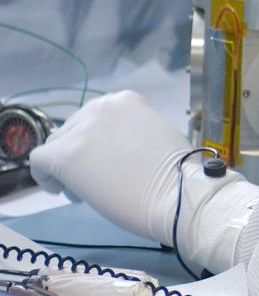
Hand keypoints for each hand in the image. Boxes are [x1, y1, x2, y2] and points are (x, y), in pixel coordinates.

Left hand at [29, 90, 258, 272]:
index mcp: (126, 100)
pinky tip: (61, 190)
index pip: (97, 117)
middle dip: (82, 152)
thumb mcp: (158, 136)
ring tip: (84, 187)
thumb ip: (133, 134)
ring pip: (56, 144)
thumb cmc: (180, 172)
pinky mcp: (64, 156)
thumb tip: (116, 151)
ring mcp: (80, 131)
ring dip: (67, 164)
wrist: (179, 195)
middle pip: (74, 128)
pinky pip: (40, 161)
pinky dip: (46, 176)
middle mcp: (100, 107)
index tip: (108, 160)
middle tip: (97, 178)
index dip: (98, 141)